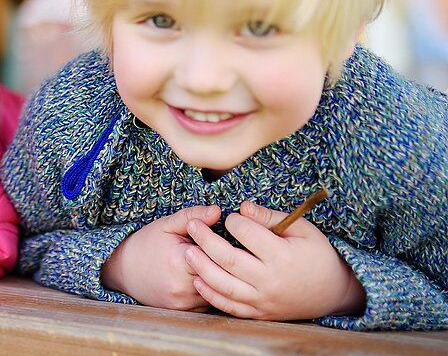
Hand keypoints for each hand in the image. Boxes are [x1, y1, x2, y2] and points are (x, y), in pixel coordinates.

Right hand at [101, 205, 220, 310]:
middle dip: (226, 264)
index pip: (218, 256)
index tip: (222, 240)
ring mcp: (184, 303)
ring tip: (212, 264)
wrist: (124, 270)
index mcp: (180, 262)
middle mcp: (182, 287)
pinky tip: (204, 278)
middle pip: (221, 276)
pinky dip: (212, 291)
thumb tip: (217, 211)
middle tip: (223, 253)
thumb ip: (192, 216)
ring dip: (221, 279)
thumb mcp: (167, 225)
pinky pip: (210, 302)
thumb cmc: (146, 244)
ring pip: (218, 291)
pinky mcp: (185, 312)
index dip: (223, 247)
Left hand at [185, 201, 365, 319]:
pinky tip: (198, 280)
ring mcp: (263, 300)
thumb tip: (242, 207)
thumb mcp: (302, 230)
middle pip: (229, 259)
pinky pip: (230, 307)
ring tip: (187, 252)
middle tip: (191, 225)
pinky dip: (211, 295)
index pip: (247, 234)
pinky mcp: (259, 313)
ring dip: (202, 268)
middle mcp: (270, 281)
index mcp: (283, 256)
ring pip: (224, 286)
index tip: (229, 216)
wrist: (333, 293)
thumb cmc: (317, 255)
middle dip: (205, 240)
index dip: (233, 221)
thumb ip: (270, 218)